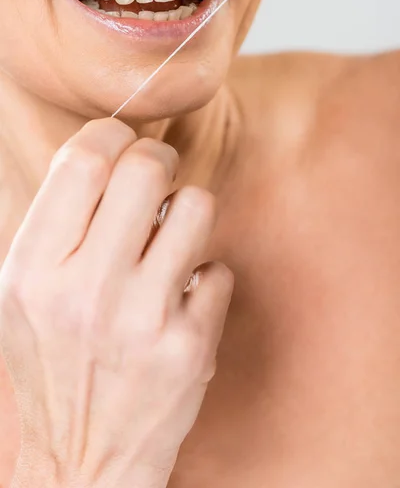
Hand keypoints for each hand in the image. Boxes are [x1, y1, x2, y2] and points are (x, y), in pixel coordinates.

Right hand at [0, 119, 232, 487]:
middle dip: (158, 160)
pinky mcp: (191, 347)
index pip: (84, 159)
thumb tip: (109, 154)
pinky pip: (218, 269)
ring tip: (169, 242)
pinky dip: (203, 278)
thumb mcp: (24, 294)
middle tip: (155, 176)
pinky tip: (180, 303)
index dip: (111, 135)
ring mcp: (144, 320)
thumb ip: (60, 225)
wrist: (80, 463)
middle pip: (147, 168)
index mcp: (33, 270)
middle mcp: (86, 291)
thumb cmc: (50, 366)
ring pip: (197, 206)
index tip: (122, 144)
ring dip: (187, 214)